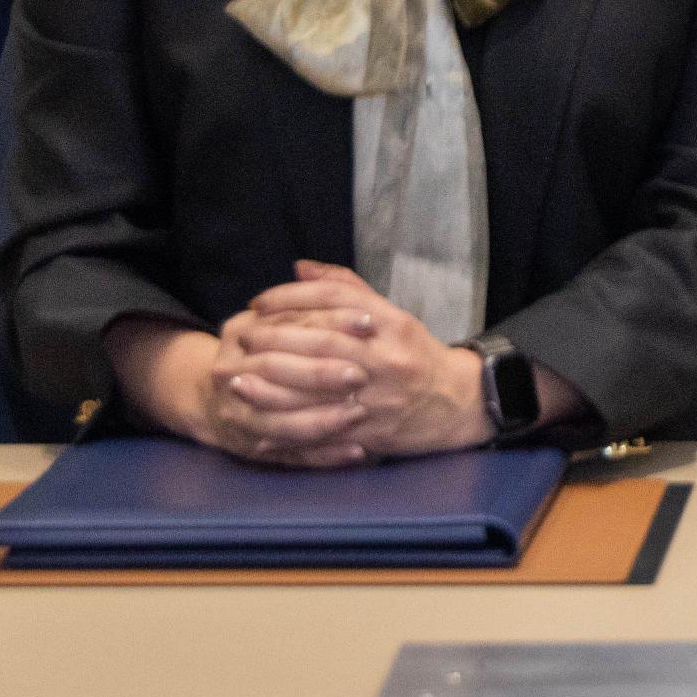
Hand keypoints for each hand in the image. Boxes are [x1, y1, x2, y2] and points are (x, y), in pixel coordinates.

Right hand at [108, 309, 393, 468]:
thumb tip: (309, 266)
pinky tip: (356, 452)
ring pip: (281, 420)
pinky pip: (291, 456)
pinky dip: (325, 456)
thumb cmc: (260, 351)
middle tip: (362, 375)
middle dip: (321, 374)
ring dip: (323, 419)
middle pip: (278, 371)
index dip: (331, 322)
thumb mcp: (273, 317)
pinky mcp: (251, 447)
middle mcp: (231, 372)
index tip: (370, 323)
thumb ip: (301, 295)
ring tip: (360, 415)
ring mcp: (237, 414)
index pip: (288, 324)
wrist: (211, 400)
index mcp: (240, 332)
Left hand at [236, 261, 591, 455]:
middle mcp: (385, 356)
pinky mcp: (371, 429)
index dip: (293, 297)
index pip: (336, 298)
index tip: (259, 301)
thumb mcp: (390, 315)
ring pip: (318, 386)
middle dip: (274, 337)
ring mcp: (378, 395)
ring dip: (272, 383)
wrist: (458, 403)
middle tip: (240, 334)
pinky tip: (262, 425)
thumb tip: (300, 267)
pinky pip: (325, 428)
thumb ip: (346, 289)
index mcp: (390, 322)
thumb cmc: (415, 354)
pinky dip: (291, 427)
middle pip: (321, 340)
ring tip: (238, 376)